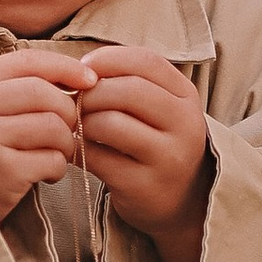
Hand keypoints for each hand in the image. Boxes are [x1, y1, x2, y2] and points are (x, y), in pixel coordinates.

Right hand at [0, 49, 87, 219]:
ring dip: (66, 144)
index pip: (27, 61)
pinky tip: (44, 175)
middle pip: (45, 94)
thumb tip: (79, 78)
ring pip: (53, 127)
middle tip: (66, 132)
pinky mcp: (1, 171)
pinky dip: (57, 168)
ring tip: (54, 155)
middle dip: (68, 113)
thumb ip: (14, 89)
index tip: (90, 79)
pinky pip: (51, 160)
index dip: (65, 67)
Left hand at [77, 43, 211, 261]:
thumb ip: (129, 81)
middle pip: (126, 90)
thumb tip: (78, 71)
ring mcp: (167, 157)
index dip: (107, 60)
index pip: (145, 61)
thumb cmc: (158, 143)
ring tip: (79, 127)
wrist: (183, 201)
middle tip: (75, 102)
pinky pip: (98, 157)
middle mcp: (184, 124)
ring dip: (83, 122)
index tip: (84, 71)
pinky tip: (78, 150)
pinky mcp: (143, 186)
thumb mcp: (159, 107)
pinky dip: (79, 150)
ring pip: (110, 123)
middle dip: (91, 93)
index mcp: (186, 96)